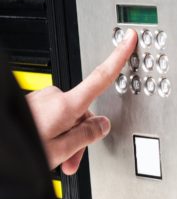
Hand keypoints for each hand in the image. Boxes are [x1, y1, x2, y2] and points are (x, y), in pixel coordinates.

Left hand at [26, 28, 137, 174]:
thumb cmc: (26, 146)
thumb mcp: (63, 149)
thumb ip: (87, 135)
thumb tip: (103, 125)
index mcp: (66, 106)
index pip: (100, 78)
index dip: (118, 58)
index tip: (127, 40)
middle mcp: (54, 97)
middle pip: (84, 114)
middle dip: (82, 136)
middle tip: (73, 158)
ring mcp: (42, 99)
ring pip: (69, 119)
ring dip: (68, 139)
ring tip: (59, 158)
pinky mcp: (34, 104)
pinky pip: (54, 118)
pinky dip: (55, 134)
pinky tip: (49, 147)